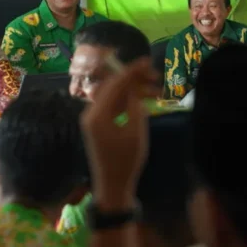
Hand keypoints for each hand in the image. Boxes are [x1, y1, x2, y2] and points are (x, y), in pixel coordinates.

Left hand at [80, 58, 159, 208]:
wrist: (113, 185)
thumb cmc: (126, 162)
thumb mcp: (136, 132)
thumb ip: (134, 106)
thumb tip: (134, 88)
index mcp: (96, 114)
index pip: (114, 85)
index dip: (131, 71)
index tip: (147, 61)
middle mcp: (90, 113)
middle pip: (111, 87)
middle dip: (132, 79)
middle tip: (155, 76)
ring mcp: (93, 119)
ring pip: (112, 95)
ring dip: (132, 90)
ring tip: (156, 91)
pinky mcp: (98, 125)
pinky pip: (112, 105)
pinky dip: (126, 101)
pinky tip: (144, 100)